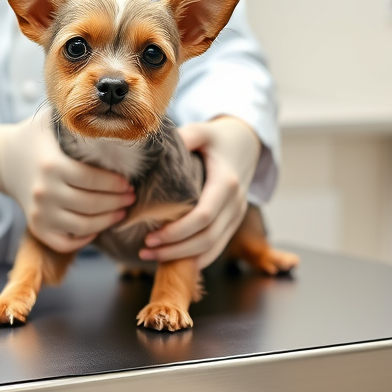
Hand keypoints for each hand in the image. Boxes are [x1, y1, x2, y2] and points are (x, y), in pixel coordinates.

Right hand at [0, 107, 134, 252]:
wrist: (0, 160)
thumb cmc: (33, 137)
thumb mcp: (51, 120)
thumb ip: (76, 117)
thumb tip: (110, 110)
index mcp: (51, 165)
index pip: (93, 180)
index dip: (115, 184)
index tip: (128, 183)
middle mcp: (44, 191)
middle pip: (91, 205)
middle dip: (117, 203)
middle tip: (131, 197)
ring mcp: (39, 212)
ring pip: (83, 226)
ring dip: (107, 222)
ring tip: (120, 212)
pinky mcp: (36, 226)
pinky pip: (65, 242)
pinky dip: (84, 239)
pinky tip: (96, 228)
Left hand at [140, 116, 260, 268]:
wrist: (246, 144)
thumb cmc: (217, 139)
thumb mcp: (202, 131)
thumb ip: (184, 137)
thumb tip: (155, 146)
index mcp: (226, 182)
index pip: (203, 216)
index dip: (177, 231)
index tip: (151, 236)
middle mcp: (235, 203)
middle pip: (207, 238)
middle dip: (176, 249)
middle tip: (145, 249)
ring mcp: (237, 215)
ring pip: (213, 247)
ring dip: (184, 258)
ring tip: (153, 256)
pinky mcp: (234, 222)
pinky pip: (218, 247)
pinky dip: (198, 258)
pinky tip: (174, 260)